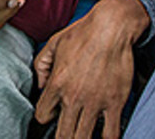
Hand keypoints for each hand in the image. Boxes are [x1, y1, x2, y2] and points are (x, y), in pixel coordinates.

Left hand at [33, 0, 148, 138]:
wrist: (112, 26)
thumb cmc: (83, 32)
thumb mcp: (53, 43)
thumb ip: (41, 65)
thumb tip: (40, 85)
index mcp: (56, 84)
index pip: (43, 115)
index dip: (46, 116)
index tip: (53, 114)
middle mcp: (73, 97)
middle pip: (62, 135)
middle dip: (62, 137)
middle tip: (66, 132)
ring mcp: (95, 102)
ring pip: (82, 137)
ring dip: (80, 138)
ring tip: (81, 134)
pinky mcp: (115, 102)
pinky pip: (110, 133)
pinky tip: (103, 135)